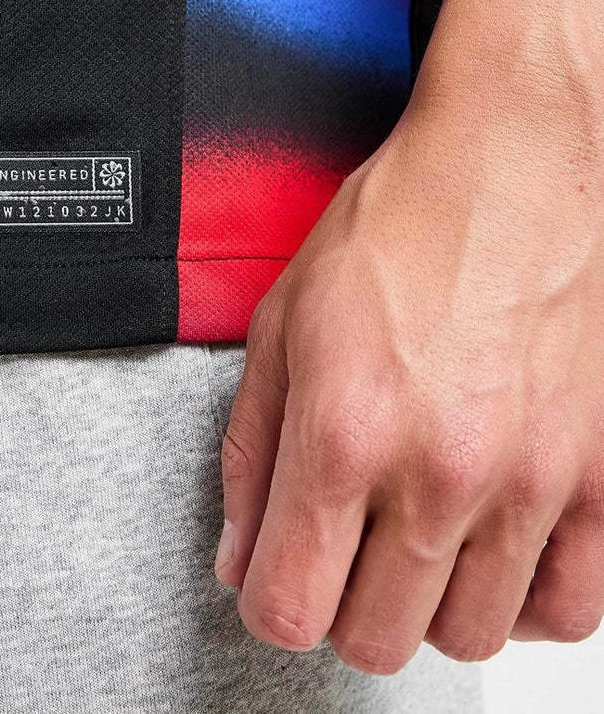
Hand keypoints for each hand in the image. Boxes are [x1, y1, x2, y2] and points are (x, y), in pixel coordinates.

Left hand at [214, 0, 603, 672]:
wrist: (510, 167)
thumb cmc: (401, 224)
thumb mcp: (284, 321)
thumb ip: (252, 451)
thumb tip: (239, 552)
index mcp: (346, 432)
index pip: (289, 608)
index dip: (269, 601)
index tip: (276, 574)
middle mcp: (440, 472)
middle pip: (376, 639)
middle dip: (340, 606)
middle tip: (342, 549)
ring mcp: (529, 481)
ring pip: (468, 636)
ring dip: (427, 604)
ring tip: (414, 538)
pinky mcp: (598, 477)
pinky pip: (567, 609)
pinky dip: (520, 600)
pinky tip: (490, 546)